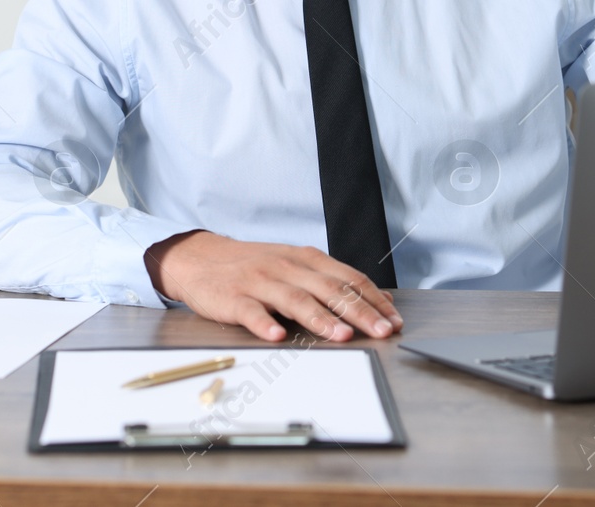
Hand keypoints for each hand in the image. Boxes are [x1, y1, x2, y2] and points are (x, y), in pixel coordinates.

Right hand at [144, 230, 402, 343]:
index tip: (393, 319)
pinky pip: (251, 312)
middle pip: (329, 290)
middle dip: (359, 312)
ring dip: (321, 319)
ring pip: (295, 300)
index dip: (373, 299)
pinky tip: (277, 336)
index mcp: (305, 259)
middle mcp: (286, 267)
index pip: (347, 278)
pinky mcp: (233, 298)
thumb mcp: (294, 265)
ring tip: (342, 336)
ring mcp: (259, 282)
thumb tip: (375, 299)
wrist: (200, 258)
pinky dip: (265, 323)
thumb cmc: (254, 265)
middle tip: (381, 331)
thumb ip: (330, 281)